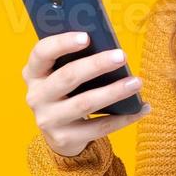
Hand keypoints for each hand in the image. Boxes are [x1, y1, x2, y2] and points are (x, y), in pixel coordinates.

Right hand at [23, 32, 150, 156]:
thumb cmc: (68, 91)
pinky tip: (141, 108)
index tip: (86, 37)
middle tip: (122, 56)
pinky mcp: (65, 138)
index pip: (41, 53)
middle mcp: (36, 96)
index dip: (62, 43)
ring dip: (113, 92)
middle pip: (67, 77)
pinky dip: (123, 118)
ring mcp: (48, 120)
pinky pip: (98, 127)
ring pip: (84, 103)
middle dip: (96, 65)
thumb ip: (76, 60)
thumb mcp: (62, 74)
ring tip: (137, 82)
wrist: (60, 132)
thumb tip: (110, 48)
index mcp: (34, 73)